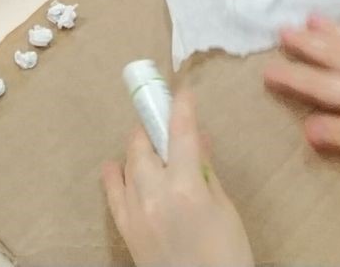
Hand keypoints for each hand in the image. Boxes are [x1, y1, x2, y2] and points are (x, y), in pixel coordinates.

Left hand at [102, 93, 252, 266]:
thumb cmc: (227, 256)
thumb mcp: (225, 210)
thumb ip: (207, 173)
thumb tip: (197, 142)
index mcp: (186, 188)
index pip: (181, 133)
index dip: (181, 107)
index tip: (181, 90)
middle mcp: (155, 195)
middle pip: (144, 145)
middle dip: (152, 126)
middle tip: (162, 118)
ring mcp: (136, 213)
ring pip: (128, 164)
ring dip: (137, 148)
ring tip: (149, 143)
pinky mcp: (126, 230)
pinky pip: (112, 193)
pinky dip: (114, 175)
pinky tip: (115, 164)